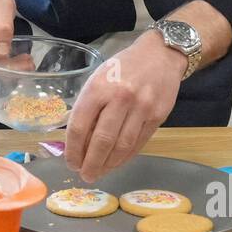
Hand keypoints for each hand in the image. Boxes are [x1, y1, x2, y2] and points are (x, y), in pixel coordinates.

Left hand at [64, 31, 186, 181]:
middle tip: (85, 175)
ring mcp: (141, 108)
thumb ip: (89, 107)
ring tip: (99, 172)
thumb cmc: (122, 68)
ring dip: (108, 164)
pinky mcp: (158, 116)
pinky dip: (125, 157)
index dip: (73, 150)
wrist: (160, 55)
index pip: (79, 126)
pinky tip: (116, 162)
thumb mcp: (98, 79)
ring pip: (122, 146)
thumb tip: (78, 141)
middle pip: (102, 141)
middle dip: (91, 163)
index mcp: (98, 87)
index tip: (71, 162)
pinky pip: (138, 143)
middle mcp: (120, 98)